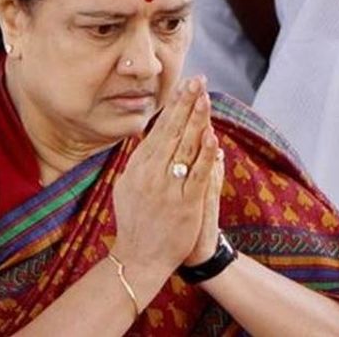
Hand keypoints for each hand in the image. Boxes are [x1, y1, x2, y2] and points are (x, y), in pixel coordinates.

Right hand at [111, 77, 218, 274]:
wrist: (139, 259)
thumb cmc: (135, 222)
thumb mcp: (127, 186)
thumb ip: (139, 162)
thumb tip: (147, 137)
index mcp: (138, 167)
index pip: (159, 129)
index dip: (174, 106)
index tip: (185, 86)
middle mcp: (150, 174)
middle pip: (171, 132)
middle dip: (186, 104)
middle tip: (198, 80)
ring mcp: (167, 189)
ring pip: (184, 148)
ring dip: (196, 121)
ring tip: (205, 97)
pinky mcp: (184, 205)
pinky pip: (196, 175)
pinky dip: (204, 155)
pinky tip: (211, 137)